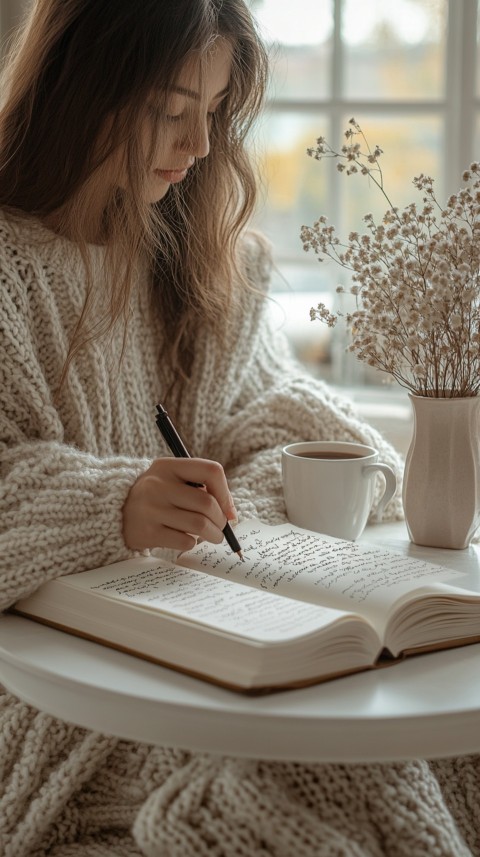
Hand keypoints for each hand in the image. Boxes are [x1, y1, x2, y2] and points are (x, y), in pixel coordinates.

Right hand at [122, 457, 236, 552]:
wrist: (114, 512)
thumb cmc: (156, 496)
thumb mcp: (171, 480)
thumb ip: (200, 488)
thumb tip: (231, 513)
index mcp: (168, 466)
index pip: (211, 471)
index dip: (225, 492)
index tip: (228, 509)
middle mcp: (157, 484)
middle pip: (207, 503)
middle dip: (221, 520)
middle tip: (220, 527)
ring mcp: (151, 509)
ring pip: (199, 524)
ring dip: (213, 535)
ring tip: (212, 536)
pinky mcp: (147, 532)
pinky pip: (185, 541)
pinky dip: (192, 542)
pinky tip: (185, 538)